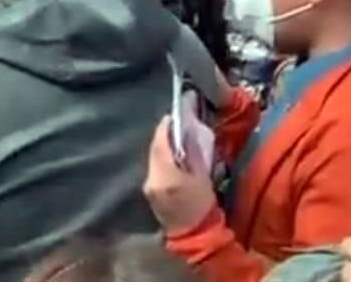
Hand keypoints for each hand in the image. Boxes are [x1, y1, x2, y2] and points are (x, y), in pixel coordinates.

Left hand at [143, 116, 216, 232]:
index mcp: (166, 175)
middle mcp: (152, 178)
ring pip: (153, 157)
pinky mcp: (149, 191)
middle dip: (164, 134)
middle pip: (154, 149)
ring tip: (176, 137)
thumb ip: (193, 152)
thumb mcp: (202, 177)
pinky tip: (172, 156)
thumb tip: (188, 129)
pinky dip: (162, 158)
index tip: (174, 114)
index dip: (166, 126)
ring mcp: (148, 185)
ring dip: (163, 146)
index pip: (161, 143)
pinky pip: (154, 167)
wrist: (194, 236)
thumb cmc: (202, 206)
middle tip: (176, 123)